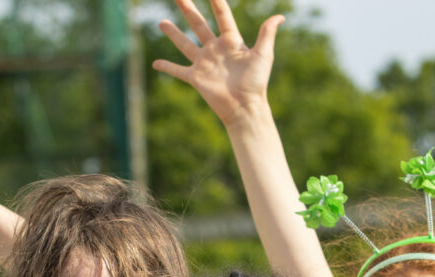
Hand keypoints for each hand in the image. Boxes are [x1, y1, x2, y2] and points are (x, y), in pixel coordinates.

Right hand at [152, 0, 282, 125]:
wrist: (245, 107)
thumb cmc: (256, 82)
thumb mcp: (263, 55)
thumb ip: (267, 34)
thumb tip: (280, 16)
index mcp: (231, 41)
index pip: (222, 15)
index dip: (216, 0)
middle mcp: (215, 49)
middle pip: (198, 23)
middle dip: (187, 8)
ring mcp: (204, 63)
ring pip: (184, 43)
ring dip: (172, 33)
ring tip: (161, 23)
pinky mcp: (196, 78)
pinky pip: (178, 70)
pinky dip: (166, 67)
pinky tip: (155, 63)